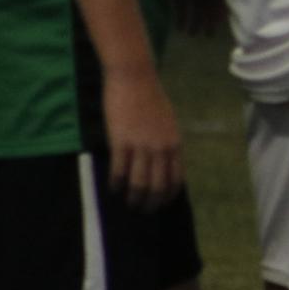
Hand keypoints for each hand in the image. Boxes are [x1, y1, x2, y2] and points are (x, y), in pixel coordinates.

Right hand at [103, 66, 182, 211]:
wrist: (134, 78)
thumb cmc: (150, 98)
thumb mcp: (168, 122)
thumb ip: (167, 143)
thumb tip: (163, 164)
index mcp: (175, 143)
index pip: (176, 178)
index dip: (168, 195)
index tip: (161, 204)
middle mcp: (162, 148)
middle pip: (158, 186)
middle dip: (150, 203)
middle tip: (142, 210)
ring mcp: (142, 146)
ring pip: (139, 183)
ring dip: (133, 198)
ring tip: (127, 204)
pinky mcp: (121, 142)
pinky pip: (119, 171)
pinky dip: (116, 184)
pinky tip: (112, 189)